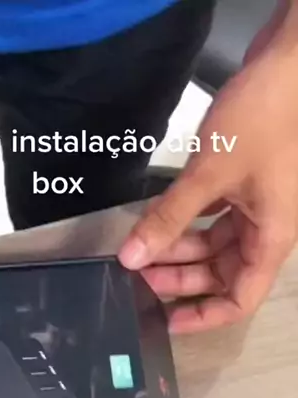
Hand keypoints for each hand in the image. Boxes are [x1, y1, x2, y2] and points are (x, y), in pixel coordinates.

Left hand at [119, 13, 297, 332]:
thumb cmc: (265, 117)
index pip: (240, 300)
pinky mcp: (244, 182)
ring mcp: (256, 205)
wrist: (290, 61)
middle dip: (180, 278)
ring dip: (179, 249)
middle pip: (221, 273)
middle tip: (138, 277)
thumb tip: (131, 257)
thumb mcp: (209, 175)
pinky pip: (212, 216)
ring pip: (214, 244)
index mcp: (270, 238)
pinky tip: (157, 221)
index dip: (204, 317)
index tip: (166, 321)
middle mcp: (265, 228)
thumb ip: (168, 219)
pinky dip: (187, 221)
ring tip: (140, 250)